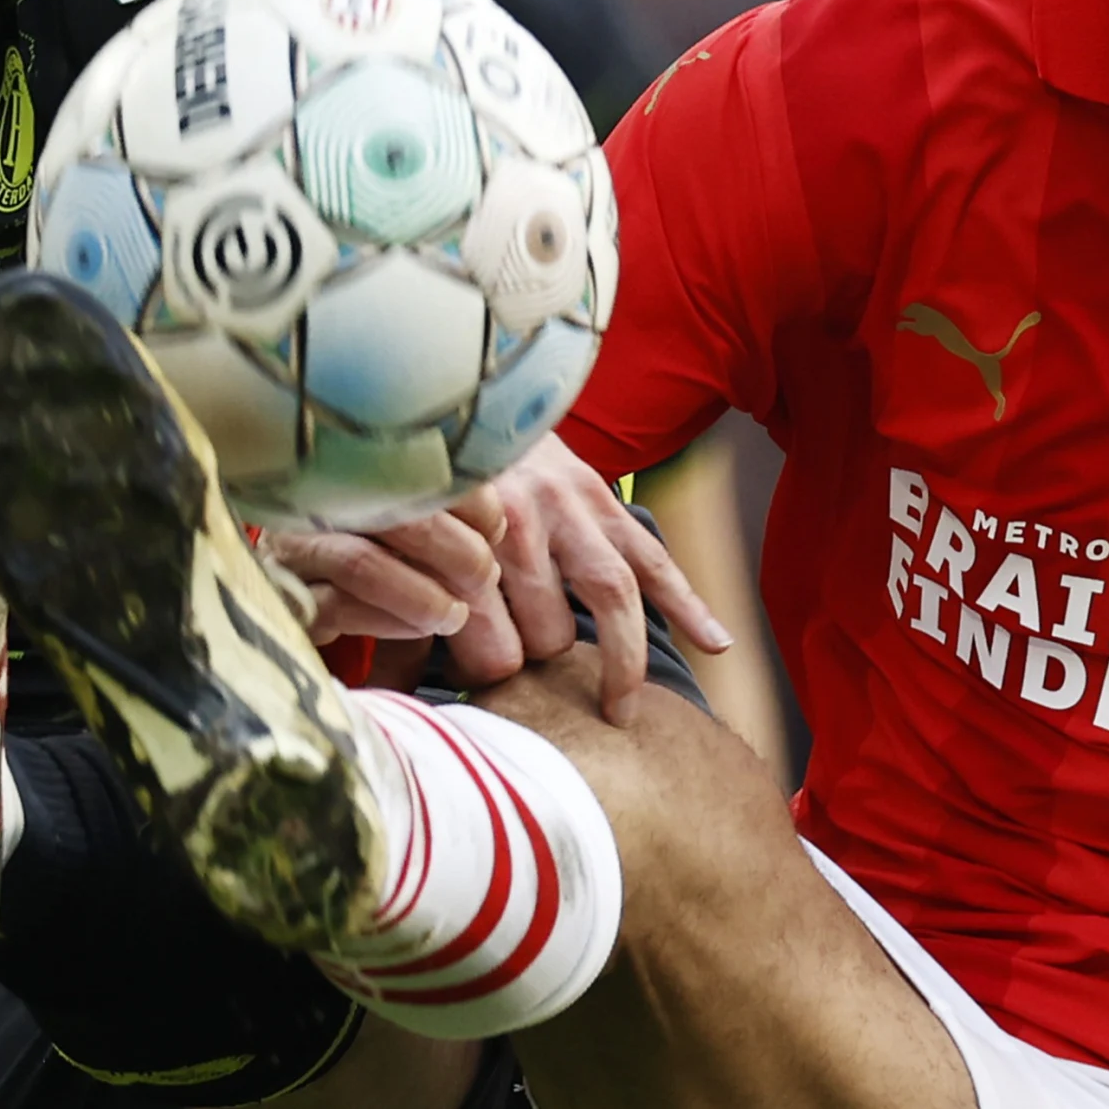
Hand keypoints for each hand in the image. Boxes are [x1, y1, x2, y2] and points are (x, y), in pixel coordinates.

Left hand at [264, 437, 727, 714]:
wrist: (460, 399)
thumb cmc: (425, 494)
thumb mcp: (399, 551)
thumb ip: (396, 621)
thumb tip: (391, 702)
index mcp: (461, 542)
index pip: (489, 645)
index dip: (483, 678)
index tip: (473, 687)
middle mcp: (522, 525)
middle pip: (548, 630)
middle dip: (539, 662)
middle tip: (524, 674)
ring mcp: (572, 512)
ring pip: (611, 598)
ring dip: (620, 660)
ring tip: (620, 709)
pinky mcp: (606, 502)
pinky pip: (656, 558)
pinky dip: (689, 601)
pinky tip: (717, 643)